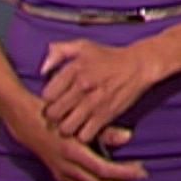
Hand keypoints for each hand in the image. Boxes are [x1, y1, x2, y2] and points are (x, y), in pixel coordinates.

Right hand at [3, 108, 145, 180]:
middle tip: (135, 172)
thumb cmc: (54, 115)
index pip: (103, 170)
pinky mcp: (58, 178)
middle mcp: (66, 167)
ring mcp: (61, 175)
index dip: (124, 173)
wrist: (26, 121)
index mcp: (72, 151)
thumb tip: (128, 137)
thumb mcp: (78, 119)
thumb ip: (104, 131)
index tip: (141, 172)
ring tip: (122, 177)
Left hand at [38, 38, 160, 142]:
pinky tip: (84, 127)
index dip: (47, 99)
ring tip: (69, 122)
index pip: (47, 95)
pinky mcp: (106, 116)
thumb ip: (58, 52)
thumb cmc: (108, 56)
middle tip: (59, 114)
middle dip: (53, 116)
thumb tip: (43, 70)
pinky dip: (82, 135)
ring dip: (66, 127)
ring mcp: (94, 104)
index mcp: (74, 70)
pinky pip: (85, 135)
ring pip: (67, 127)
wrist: (137, 66)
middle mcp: (82, 87)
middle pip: (54, 114)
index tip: (53, 99)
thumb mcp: (82, 45)